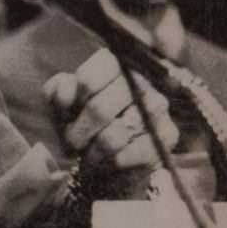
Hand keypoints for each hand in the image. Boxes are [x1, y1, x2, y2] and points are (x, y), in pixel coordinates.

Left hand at [45, 48, 178, 173]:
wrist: (107, 154)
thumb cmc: (80, 120)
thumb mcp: (60, 102)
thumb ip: (58, 91)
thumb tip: (67, 94)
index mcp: (113, 65)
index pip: (87, 80)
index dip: (72, 101)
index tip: (67, 111)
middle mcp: (140, 81)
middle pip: (98, 109)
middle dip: (78, 131)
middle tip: (72, 140)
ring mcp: (156, 108)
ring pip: (114, 135)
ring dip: (94, 149)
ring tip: (89, 151)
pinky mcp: (168, 136)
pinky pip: (130, 154)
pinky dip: (112, 162)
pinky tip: (109, 159)